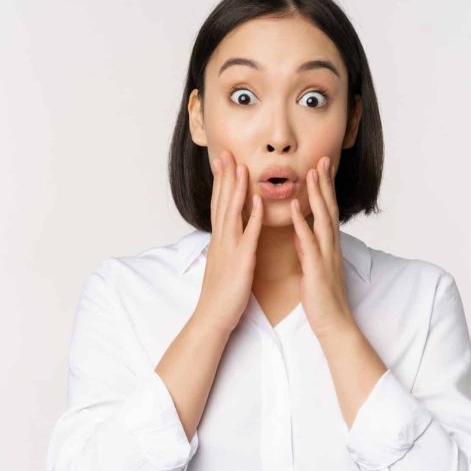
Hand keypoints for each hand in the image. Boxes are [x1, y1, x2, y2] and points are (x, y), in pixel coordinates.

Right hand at [193, 149, 262, 334]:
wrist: (213, 317)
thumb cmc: (221, 294)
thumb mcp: (223, 264)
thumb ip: (226, 247)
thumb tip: (228, 235)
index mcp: (219, 240)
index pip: (218, 204)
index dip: (220, 182)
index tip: (222, 162)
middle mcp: (221, 240)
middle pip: (222, 202)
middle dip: (225, 177)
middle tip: (226, 153)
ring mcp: (230, 248)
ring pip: (232, 212)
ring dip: (237, 188)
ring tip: (241, 167)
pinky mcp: (241, 260)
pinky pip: (248, 234)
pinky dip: (252, 216)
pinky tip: (257, 200)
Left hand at [290, 156, 355, 340]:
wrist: (333, 324)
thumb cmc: (322, 299)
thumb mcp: (313, 268)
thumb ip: (307, 249)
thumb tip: (300, 235)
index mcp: (328, 246)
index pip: (328, 211)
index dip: (324, 189)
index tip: (321, 168)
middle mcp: (330, 246)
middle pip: (329, 207)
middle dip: (325, 183)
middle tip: (323, 158)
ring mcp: (325, 255)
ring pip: (323, 218)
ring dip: (316, 195)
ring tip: (311, 173)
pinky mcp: (316, 267)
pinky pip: (308, 240)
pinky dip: (302, 221)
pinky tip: (295, 206)